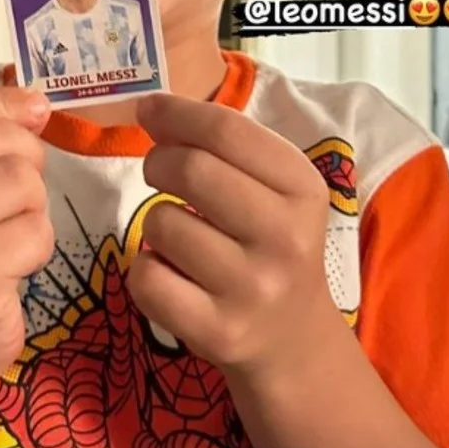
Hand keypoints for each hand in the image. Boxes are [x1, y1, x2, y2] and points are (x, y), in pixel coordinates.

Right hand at [0, 83, 53, 391]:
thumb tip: (35, 101)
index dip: (0, 102)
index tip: (29, 119)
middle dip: (26, 159)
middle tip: (17, 195)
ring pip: (19, 181)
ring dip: (32, 207)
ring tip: (6, 233)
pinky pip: (34, 232)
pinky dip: (37, 247)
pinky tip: (9, 267)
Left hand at [127, 93, 335, 378]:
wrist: (294, 339)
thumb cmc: (271, 244)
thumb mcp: (274, 189)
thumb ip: (224, 146)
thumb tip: (152, 110)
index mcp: (303, 188)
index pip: (228, 130)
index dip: (177, 112)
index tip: (149, 108)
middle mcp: (285, 237)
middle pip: (191, 170)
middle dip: (159, 161)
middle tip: (159, 170)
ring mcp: (253, 288)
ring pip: (161, 224)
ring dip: (155, 222)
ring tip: (179, 235)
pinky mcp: (219, 331)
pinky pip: (147, 278)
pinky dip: (145, 270)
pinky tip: (170, 274)